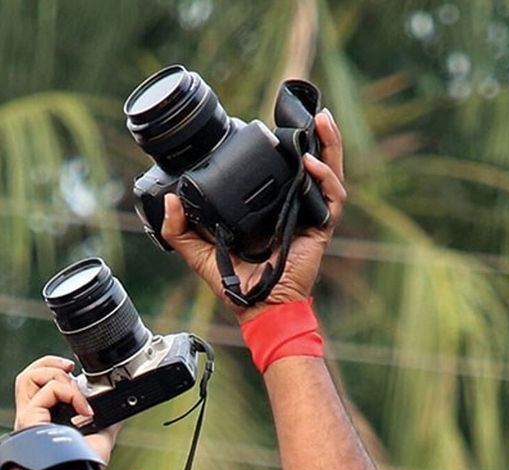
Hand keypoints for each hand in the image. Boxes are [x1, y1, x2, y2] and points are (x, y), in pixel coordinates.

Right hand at [14, 356, 120, 462]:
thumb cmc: (87, 462)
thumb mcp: (101, 434)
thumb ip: (107, 419)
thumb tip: (120, 410)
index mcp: (46, 417)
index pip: (39, 386)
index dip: (55, 372)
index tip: (75, 371)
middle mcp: (34, 416)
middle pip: (27, 377)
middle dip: (49, 363)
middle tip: (71, 369)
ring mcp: (29, 417)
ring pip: (27, 378)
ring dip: (56, 374)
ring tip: (74, 388)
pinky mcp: (29, 419)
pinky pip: (49, 391)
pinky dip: (72, 393)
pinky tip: (84, 410)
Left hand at [162, 109, 346, 323]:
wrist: (258, 308)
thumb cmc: (236, 285)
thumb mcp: (199, 252)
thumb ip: (180, 228)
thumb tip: (169, 199)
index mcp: (273, 209)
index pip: (287, 172)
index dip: (290, 148)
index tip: (278, 126)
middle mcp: (296, 208)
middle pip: (315, 166)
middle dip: (319, 138)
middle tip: (314, 114)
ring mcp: (311, 217)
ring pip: (329, 175)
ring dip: (330, 147)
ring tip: (323, 121)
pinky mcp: (321, 229)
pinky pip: (331, 198)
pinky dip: (325, 178)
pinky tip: (312, 162)